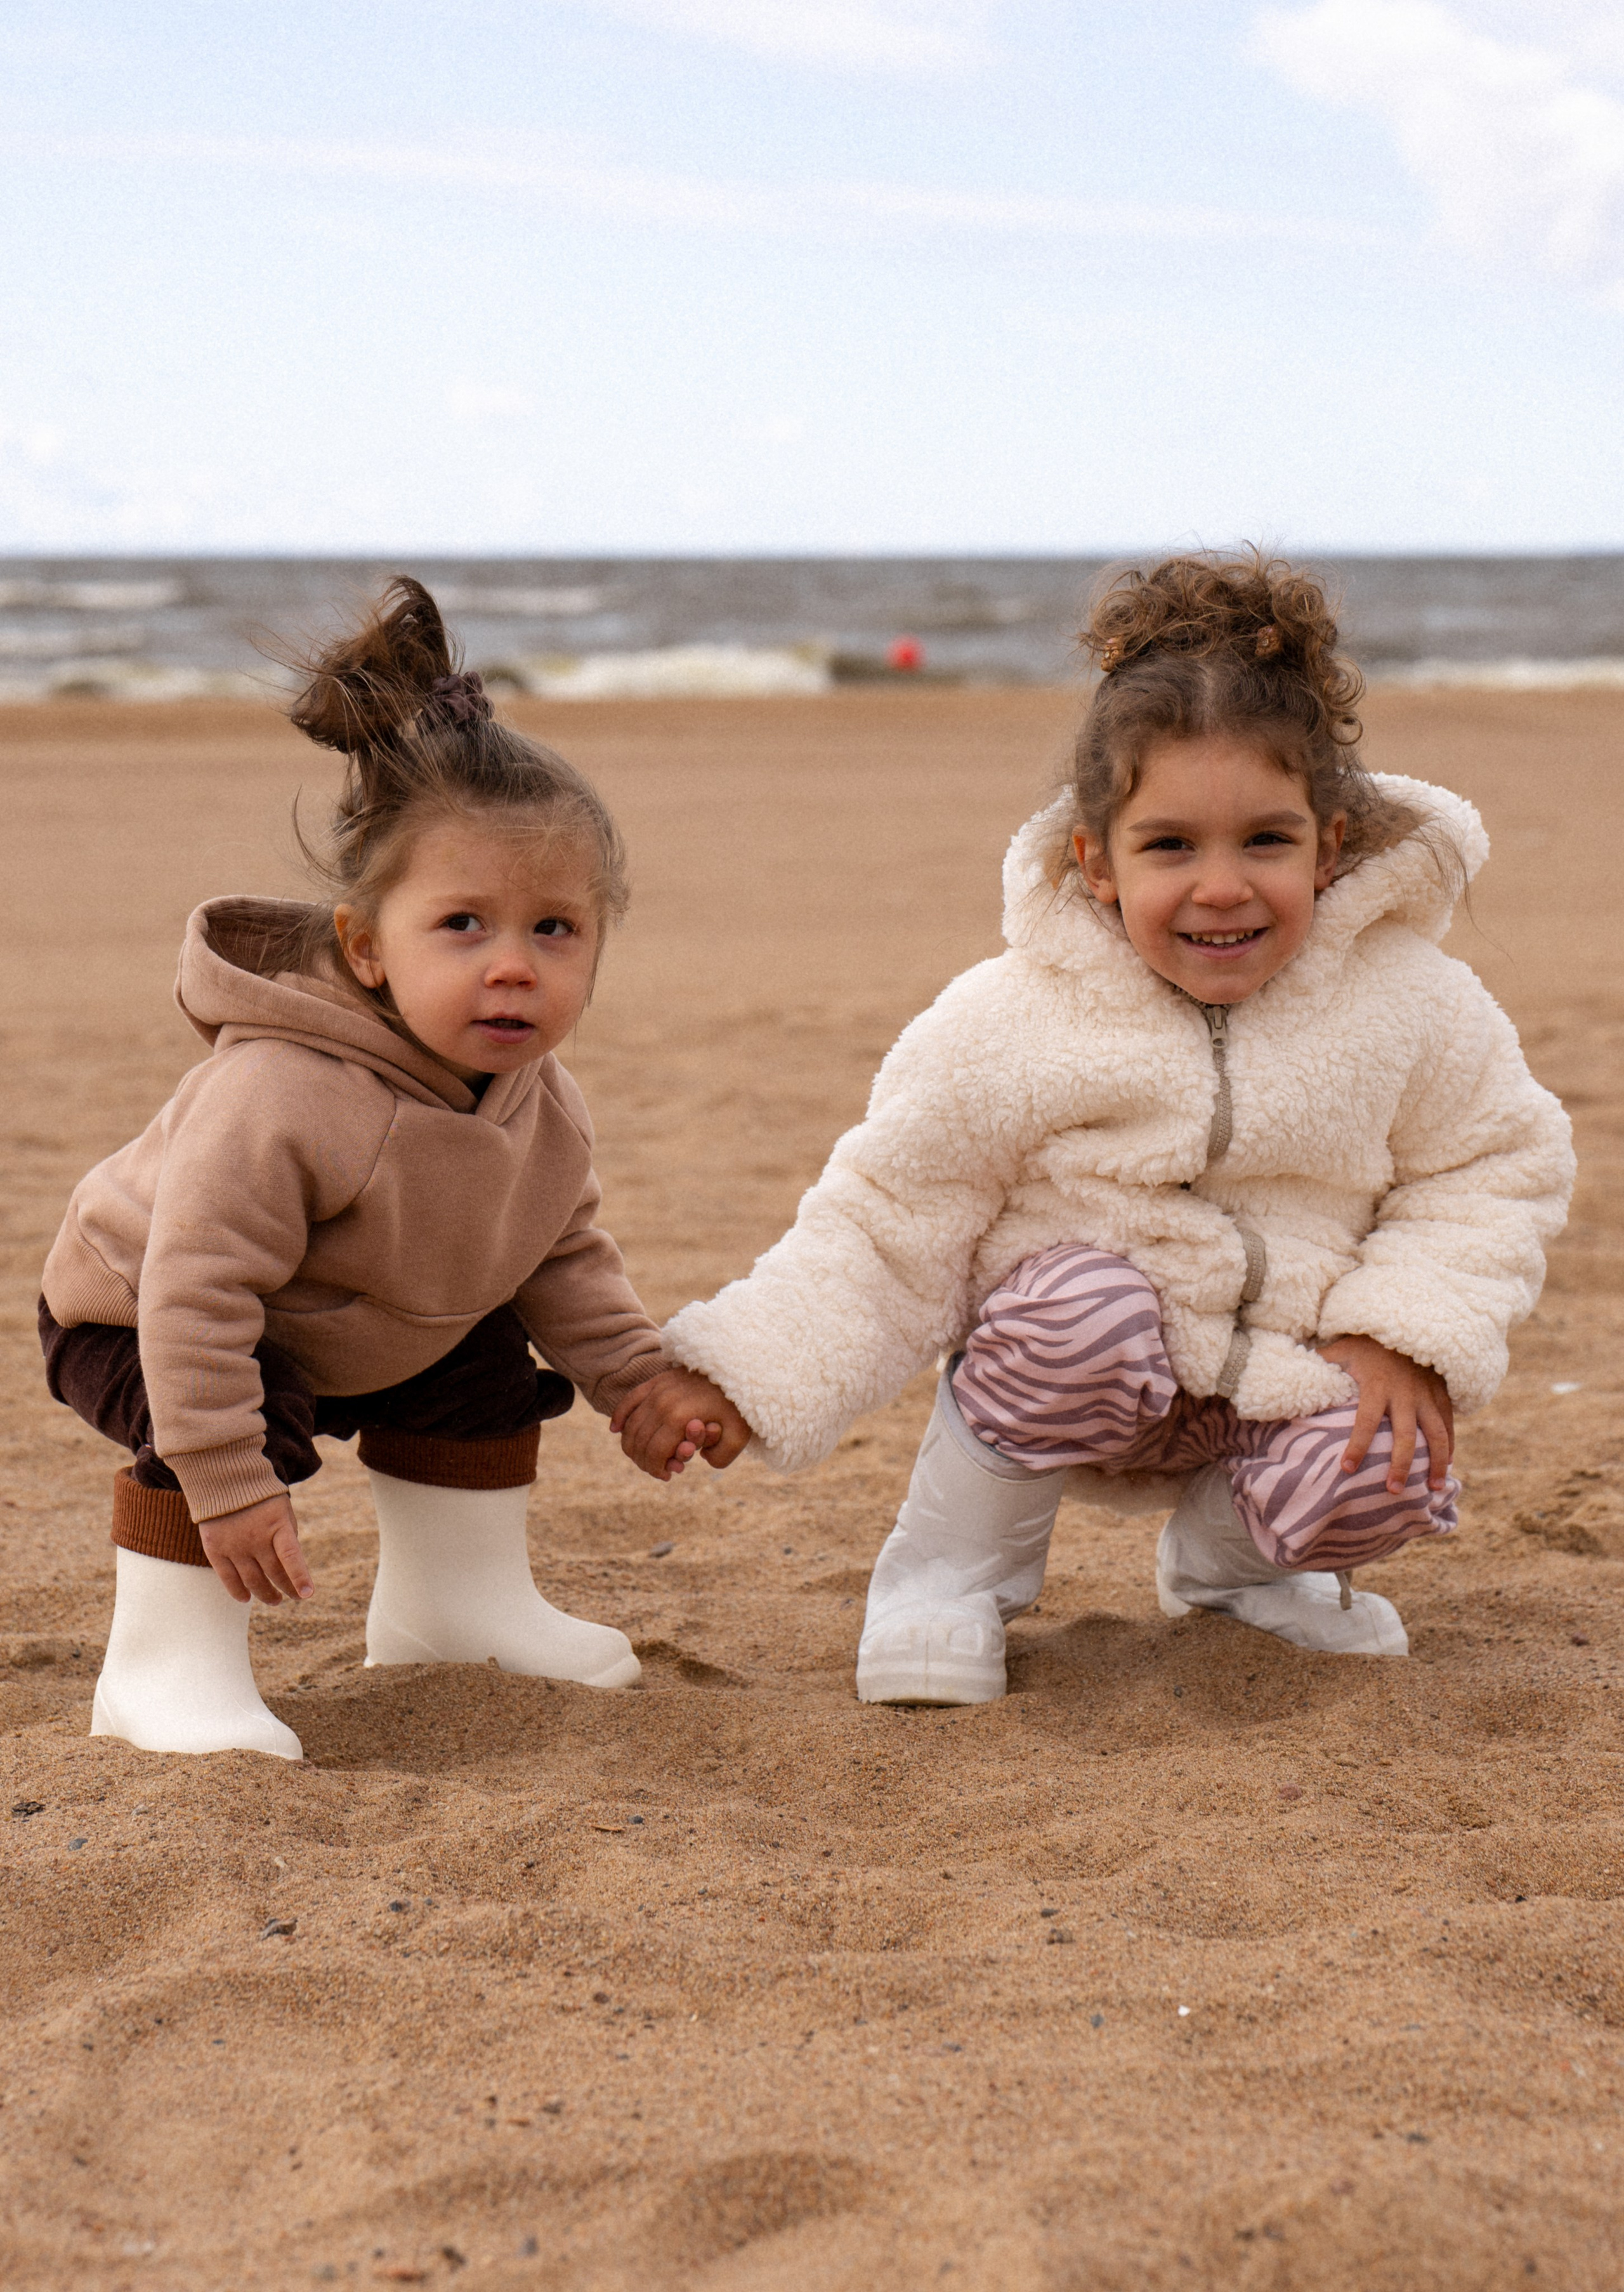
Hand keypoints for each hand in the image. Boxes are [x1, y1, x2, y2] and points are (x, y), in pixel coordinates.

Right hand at [198, 1491, 313, 1604]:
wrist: (224, 1480)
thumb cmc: (261, 1498)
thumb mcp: (282, 1511)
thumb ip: (286, 1537)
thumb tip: (289, 1568)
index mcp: (277, 1525)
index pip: (291, 1556)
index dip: (299, 1577)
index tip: (307, 1594)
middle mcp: (255, 1538)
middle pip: (273, 1573)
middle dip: (286, 1588)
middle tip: (293, 1597)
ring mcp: (234, 1545)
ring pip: (252, 1580)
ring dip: (265, 1594)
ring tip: (274, 1600)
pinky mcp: (215, 1549)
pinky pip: (228, 1578)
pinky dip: (238, 1592)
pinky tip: (246, 1598)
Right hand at [610, 1369, 751, 1482]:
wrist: (735, 1370)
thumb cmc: (738, 1405)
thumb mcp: (739, 1437)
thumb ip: (720, 1458)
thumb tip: (699, 1459)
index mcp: (680, 1418)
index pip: (655, 1453)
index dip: (657, 1469)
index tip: (668, 1475)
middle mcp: (662, 1403)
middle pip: (639, 1441)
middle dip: (646, 1462)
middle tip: (659, 1469)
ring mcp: (656, 1390)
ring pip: (631, 1425)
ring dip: (633, 1446)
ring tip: (647, 1456)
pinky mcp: (656, 1382)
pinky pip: (629, 1401)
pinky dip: (620, 1417)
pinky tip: (616, 1430)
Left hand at [1315, 1336, 1453, 1493]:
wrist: (1401, 1323)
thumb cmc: (1364, 1344)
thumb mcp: (1339, 1351)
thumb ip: (1318, 1368)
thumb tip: (1284, 1377)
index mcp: (1376, 1385)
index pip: (1365, 1420)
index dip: (1356, 1445)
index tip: (1347, 1468)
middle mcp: (1404, 1393)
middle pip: (1404, 1435)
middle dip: (1400, 1464)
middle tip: (1393, 1490)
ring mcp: (1425, 1394)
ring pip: (1435, 1432)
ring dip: (1436, 1461)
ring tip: (1435, 1487)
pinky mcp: (1440, 1393)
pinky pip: (1449, 1422)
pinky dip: (1450, 1444)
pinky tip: (1447, 1464)